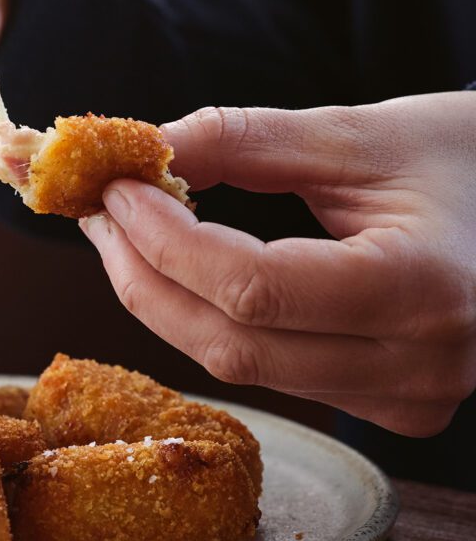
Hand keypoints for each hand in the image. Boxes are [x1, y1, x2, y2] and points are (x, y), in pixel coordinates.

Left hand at [80, 92, 475, 435]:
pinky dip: (212, 322)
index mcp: (424, 287)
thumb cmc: (466, 156)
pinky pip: (271, 373)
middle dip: (144, 277)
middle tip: (101, 216)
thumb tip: (144, 149)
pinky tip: (183, 274)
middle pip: (232, 346)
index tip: (115, 190)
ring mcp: (406, 400)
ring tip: (127, 236)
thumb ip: (246, 141)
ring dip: (167, 301)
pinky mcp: (389, 407)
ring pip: (242, 366)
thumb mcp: (359, 133)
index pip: (253, 289)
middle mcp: (419, 367)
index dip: (165, 240)